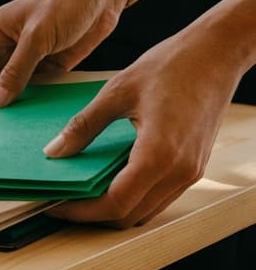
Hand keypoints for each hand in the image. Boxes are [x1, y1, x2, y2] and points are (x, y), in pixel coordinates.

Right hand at [0, 0, 130, 106]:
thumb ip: (15, 71)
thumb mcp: (36, 36)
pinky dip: (38, 102)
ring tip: (15, 128)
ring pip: (15, 89)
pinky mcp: (49, 66)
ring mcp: (28, 57)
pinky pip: (38, 90)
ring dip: (17, 105)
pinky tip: (37, 118)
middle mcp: (7, 46)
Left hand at [43, 19, 245, 227]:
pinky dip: (132, 196)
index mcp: (158, 155)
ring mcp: (190, 173)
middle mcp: (178, 172)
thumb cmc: (170, 66)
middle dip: (92, 215)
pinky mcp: (193, 167)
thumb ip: (83, 126)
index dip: (80, 211)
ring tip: (79, 192)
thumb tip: (53, 151)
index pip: (115, 203)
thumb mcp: (115, 92)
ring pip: (145, 210)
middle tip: (60, 199)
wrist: (216, 54)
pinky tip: (108, 178)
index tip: (53, 205)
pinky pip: (159, 196)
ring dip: (112, 208)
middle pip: (128, 215)